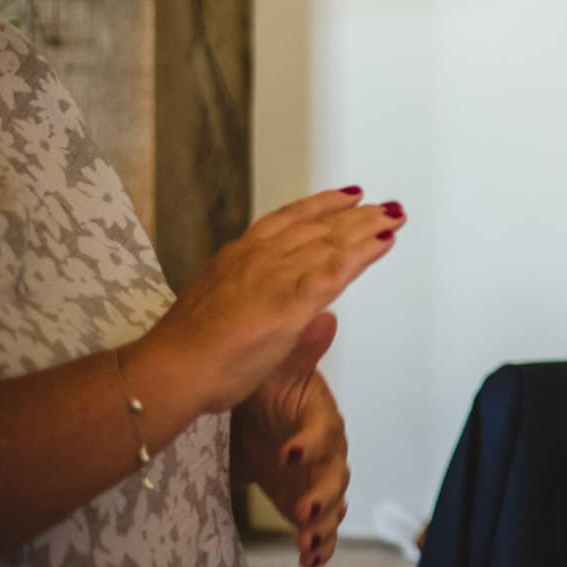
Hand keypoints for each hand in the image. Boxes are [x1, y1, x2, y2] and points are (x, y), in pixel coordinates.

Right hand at [137, 189, 401, 414]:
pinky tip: (385, 241)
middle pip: (316, 227)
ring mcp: (276, 276)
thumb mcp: (218, 313)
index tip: (345, 197)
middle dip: (353, 215)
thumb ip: (251, 301)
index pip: (286, 221)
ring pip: (331, 242)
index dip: (319, 206)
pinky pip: (337, 268)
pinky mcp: (292, 300)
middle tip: (382, 206)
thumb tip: (272, 302)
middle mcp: (258, 257)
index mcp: (237, 257)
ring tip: (394, 216)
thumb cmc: (188, 353)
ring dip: (367, 227)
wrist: (172, 370)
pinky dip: (364, 251)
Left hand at [235, 362, 348, 566]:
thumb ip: (302, 351)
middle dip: (324, 493)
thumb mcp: (279, 367)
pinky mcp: (305, 501)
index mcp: (320, 417)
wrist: (251, 412)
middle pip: (337, 472)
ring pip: (333, 502)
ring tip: (308, 545)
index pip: (324, 430)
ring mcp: (317, 478)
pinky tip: (309, 562)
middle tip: (305, 509)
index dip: (311, 442)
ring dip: (324, 524)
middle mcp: (327, 450)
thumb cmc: (268, 387)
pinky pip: (321, 527)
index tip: (289, 453)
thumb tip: (325, 317)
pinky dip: (320, 546)